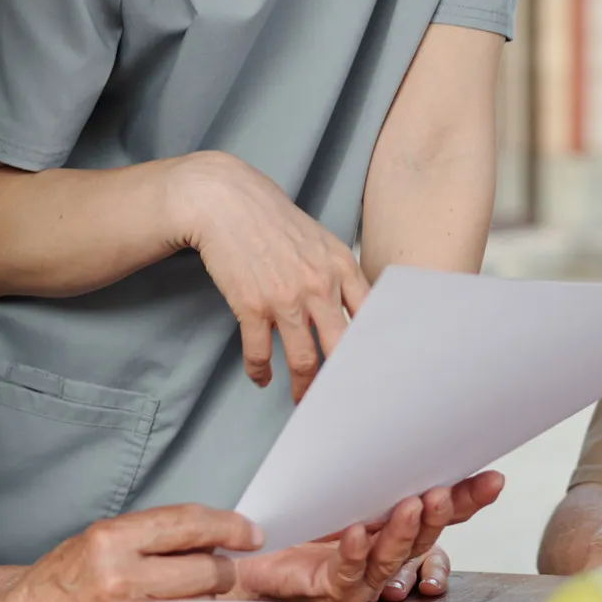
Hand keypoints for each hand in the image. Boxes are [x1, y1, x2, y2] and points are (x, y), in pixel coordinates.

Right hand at [0, 505, 262, 601]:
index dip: (230, 526)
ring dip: (205, 600)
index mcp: (112, 539)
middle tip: (218, 570)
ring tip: (184, 597)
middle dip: (223, 569)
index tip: (250, 532)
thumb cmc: (60, 583)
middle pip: (208, 570)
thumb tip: (210, 538)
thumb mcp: (98, 539)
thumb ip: (150, 536)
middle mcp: (120, 578)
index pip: (189, 524)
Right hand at [174, 151, 370, 400]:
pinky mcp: (252, 306)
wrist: (227, 202)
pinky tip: (262, 377)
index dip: (374, 349)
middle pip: (342, 348)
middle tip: (343, 398)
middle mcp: (319, 285)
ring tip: (302, 399)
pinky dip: (260, 372)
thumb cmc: (275, 222)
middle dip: (343, 380)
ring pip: (303, 360)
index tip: (374, 371)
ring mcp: (285, 298)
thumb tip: (359, 313)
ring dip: (303, 387)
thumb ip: (342, 275)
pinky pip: (259, 353)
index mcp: (342, 266)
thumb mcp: (322, 241)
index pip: (371, 318)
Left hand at [236, 473, 503, 601]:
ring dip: (403, 533)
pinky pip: (346, 574)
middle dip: (440, 513)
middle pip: (425, 536)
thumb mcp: (339, 477)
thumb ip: (370, 457)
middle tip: (443, 492)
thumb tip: (396, 407)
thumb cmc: (300, 517)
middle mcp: (387, 552)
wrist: (253, 554)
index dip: (468, 498)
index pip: (442, 512)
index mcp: (396, 523)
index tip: (493, 478)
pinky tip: (354, 534)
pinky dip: (352, 553)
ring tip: (409, 506)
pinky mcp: (330, 588)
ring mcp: (362, 575)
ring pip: (391, 558)